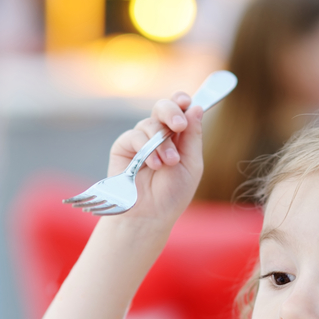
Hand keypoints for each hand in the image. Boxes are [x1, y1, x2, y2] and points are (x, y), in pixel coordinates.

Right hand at [105, 92, 203, 226]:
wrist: (149, 216)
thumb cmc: (172, 194)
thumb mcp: (191, 164)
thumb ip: (193, 136)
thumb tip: (195, 106)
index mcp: (178, 137)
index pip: (180, 110)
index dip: (182, 102)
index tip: (187, 102)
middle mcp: (159, 135)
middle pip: (163, 107)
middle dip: (171, 112)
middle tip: (178, 126)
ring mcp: (141, 140)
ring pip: (150, 123)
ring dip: (161, 143)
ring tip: (168, 164)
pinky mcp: (124, 147)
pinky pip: (134, 135)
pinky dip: (146, 148)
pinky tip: (154, 165)